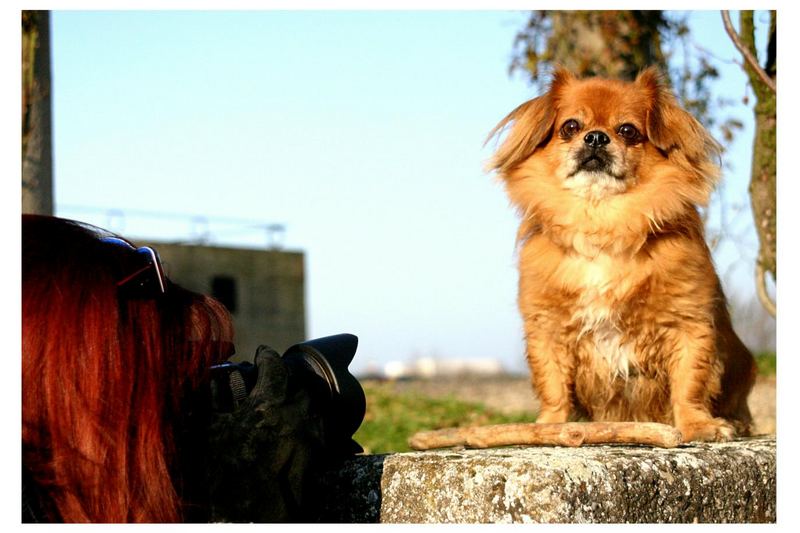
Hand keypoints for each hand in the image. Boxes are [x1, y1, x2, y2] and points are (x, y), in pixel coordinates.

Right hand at [204, 345, 324, 522]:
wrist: (250, 515)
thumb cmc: (224, 475)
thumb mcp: (209, 431)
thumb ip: (213, 400)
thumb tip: (215, 380)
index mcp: (269, 405)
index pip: (273, 366)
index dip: (266, 356)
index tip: (262, 353)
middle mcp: (297, 415)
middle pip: (297, 381)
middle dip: (284, 377)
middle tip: (271, 379)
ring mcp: (311, 435)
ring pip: (311, 402)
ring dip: (298, 397)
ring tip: (282, 402)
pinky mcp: (318, 454)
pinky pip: (317, 426)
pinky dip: (306, 420)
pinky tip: (292, 426)